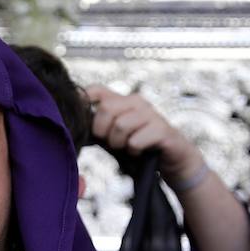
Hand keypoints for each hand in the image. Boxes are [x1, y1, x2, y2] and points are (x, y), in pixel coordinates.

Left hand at [85, 84, 204, 182]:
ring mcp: (151, 114)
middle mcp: (137, 102)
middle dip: (102, 131)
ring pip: (120, 125)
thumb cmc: (140, 147)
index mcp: (123, 101)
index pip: (96, 90)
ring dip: (119, 143)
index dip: (83, 101)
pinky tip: (139, 152)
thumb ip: (99, 128)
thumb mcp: (115, 136)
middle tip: (111, 143)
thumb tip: (76, 126)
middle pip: (106, 108)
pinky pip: (136, 140)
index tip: (80, 120)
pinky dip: (133, 150)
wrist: (172, 160)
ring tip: (126, 148)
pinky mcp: (162, 130)